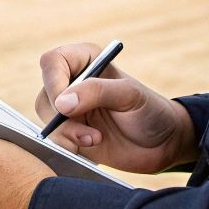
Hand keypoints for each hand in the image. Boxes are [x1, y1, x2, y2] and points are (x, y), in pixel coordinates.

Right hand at [34, 43, 196, 173]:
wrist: (163, 144)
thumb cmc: (151, 111)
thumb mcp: (130, 95)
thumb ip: (97, 92)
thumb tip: (61, 103)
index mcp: (86, 62)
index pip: (53, 62)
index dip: (53, 82)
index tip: (64, 106)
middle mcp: (73, 84)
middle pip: (45, 94)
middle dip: (62, 116)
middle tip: (87, 130)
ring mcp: (70, 111)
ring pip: (46, 119)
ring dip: (67, 133)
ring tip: (96, 139)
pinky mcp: (71, 134)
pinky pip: (54, 140)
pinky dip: (68, 146)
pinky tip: (93, 145)